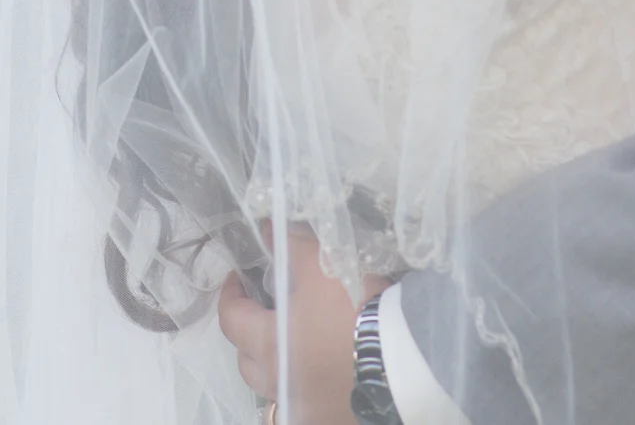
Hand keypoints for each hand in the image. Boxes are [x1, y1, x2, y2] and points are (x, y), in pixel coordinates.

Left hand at [217, 225, 384, 423]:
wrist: (404, 357)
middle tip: (264, 311)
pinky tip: (320, 372)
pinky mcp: (332, 417)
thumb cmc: (353, 309)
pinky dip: (305, 387)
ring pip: (275, 387)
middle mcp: (280, 383)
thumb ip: (290, 247)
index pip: (230, 320)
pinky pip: (306, 403)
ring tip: (293, 344)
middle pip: (247, 362)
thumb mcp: (321, 265)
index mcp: (269, 346)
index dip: (230, 294)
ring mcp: (307, 406)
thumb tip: (267, 230)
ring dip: (276, 365)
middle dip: (248, 335)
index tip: (237, 278)